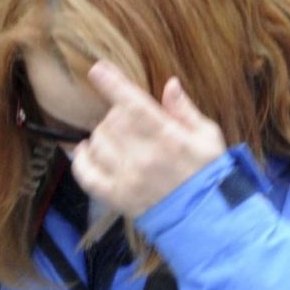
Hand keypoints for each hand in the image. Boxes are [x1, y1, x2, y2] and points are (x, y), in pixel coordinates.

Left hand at [65, 63, 225, 220]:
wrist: (206, 220)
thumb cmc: (208, 173)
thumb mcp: (207, 137)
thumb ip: (184, 110)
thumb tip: (170, 84)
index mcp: (167, 138)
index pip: (134, 104)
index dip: (113, 84)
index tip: (97, 69)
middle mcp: (144, 157)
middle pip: (112, 121)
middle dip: (117, 113)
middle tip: (129, 119)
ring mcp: (127, 179)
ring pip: (98, 143)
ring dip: (102, 134)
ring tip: (116, 137)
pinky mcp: (116, 198)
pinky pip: (86, 175)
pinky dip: (80, 160)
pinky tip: (86, 150)